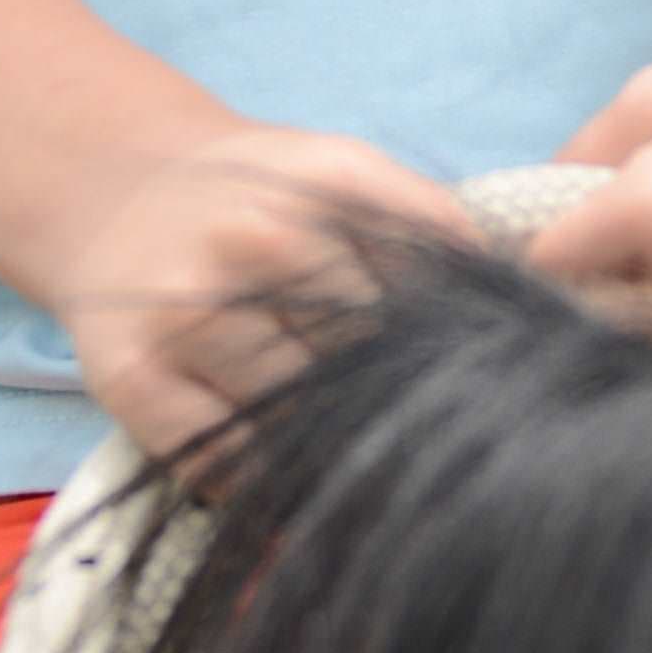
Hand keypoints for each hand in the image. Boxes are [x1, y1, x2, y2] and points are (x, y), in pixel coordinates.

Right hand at [37, 123, 471, 460]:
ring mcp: (190, 312)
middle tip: (410, 430)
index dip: (468, 348)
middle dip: (399, 402)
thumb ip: (435, 231)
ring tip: (334, 440)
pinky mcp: (130, 380)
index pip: (441, 292)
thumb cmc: (259, 196)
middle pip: (376, 366)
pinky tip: (267, 449)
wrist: (113, 189)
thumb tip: (538, 315)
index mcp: (332, 179)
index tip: (487, 386)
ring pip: (306, 424)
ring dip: (329, 448)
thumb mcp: (349, 175)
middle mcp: (258, 238)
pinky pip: (228, 466)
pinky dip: (258, 477)